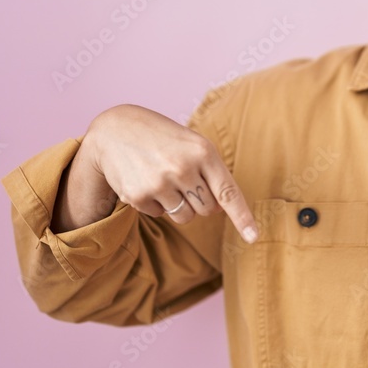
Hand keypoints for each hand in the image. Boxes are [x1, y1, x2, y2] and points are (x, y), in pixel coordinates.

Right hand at [83, 104, 257, 242]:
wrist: (115, 129)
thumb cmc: (163, 138)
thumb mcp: (192, 144)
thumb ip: (211, 173)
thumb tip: (221, 210)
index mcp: (203, 151)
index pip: (227, 192)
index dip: (242, 217)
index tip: (253, 237)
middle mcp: (183, 168)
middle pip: (207, 210)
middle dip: (199, 201)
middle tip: (182, 178)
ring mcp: (159, 183)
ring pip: (185, 217)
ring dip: (178, 205)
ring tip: (163, 178)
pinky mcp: (138, 196)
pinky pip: (160, 215)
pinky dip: (156, 203)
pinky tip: (145, 179)